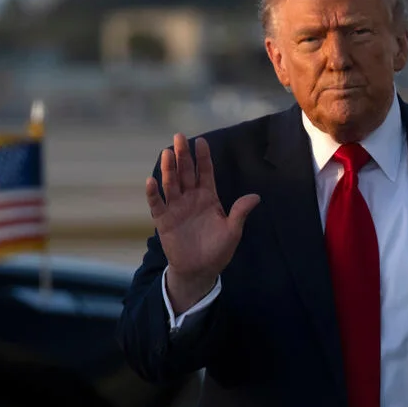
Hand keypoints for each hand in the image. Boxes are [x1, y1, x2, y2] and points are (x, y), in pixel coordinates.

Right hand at [146, 134, 259, 311]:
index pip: (205, 172)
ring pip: (171, 184)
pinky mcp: (164, 220)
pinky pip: (157, 204)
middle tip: (179, 137)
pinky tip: (151, 181)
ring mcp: (176, 208)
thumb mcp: (232, 231)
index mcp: (208, 197)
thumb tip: (256, 197)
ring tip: (167, 152)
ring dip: (168, 168)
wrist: (200, 270)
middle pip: (186, 172)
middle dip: (183, 155)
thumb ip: (240, 213)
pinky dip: (153, 193)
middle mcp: (191, 198)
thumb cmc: (218, 250)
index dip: (203, 158)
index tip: (201, 141)